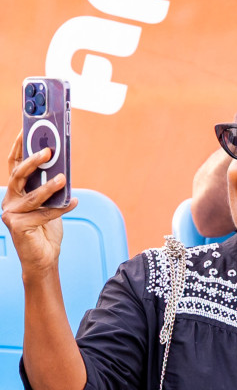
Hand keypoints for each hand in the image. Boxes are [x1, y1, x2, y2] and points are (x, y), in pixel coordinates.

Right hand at [3, 132, 74, 271]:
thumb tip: (62, 169)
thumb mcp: (50, 204)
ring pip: (32, 195)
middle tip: (49, 151)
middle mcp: (10, 200)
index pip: (14, 165)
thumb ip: (52, 188)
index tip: (26, 130)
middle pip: (18, 174)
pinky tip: (74, 202)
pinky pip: (43, 213)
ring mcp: (10, 213)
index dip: (18, 147)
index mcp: (16, 191)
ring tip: (65, 179)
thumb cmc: (46, 230)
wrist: (44, 259)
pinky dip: (60, 208)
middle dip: (33, 161)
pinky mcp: (17, 225)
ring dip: (50, 186)